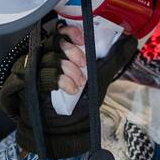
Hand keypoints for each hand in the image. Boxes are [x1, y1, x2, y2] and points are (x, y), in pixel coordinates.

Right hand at [0, 23, 137, 158]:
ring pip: (50, 58)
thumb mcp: (100, 77)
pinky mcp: (29, 83)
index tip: (82, 41)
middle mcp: (46, 58)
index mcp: (61, 53)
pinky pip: (44, 74)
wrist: (68, 127)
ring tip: (79, 83)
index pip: (60, 33)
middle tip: (83, 65)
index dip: (70, 33)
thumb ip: (113, 59)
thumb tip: (131, 41)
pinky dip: (61, 80)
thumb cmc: (81, 101)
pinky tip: (71, 89)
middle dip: (72, 52)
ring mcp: (35, 70)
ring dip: (69, 69)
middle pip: (54, 43)